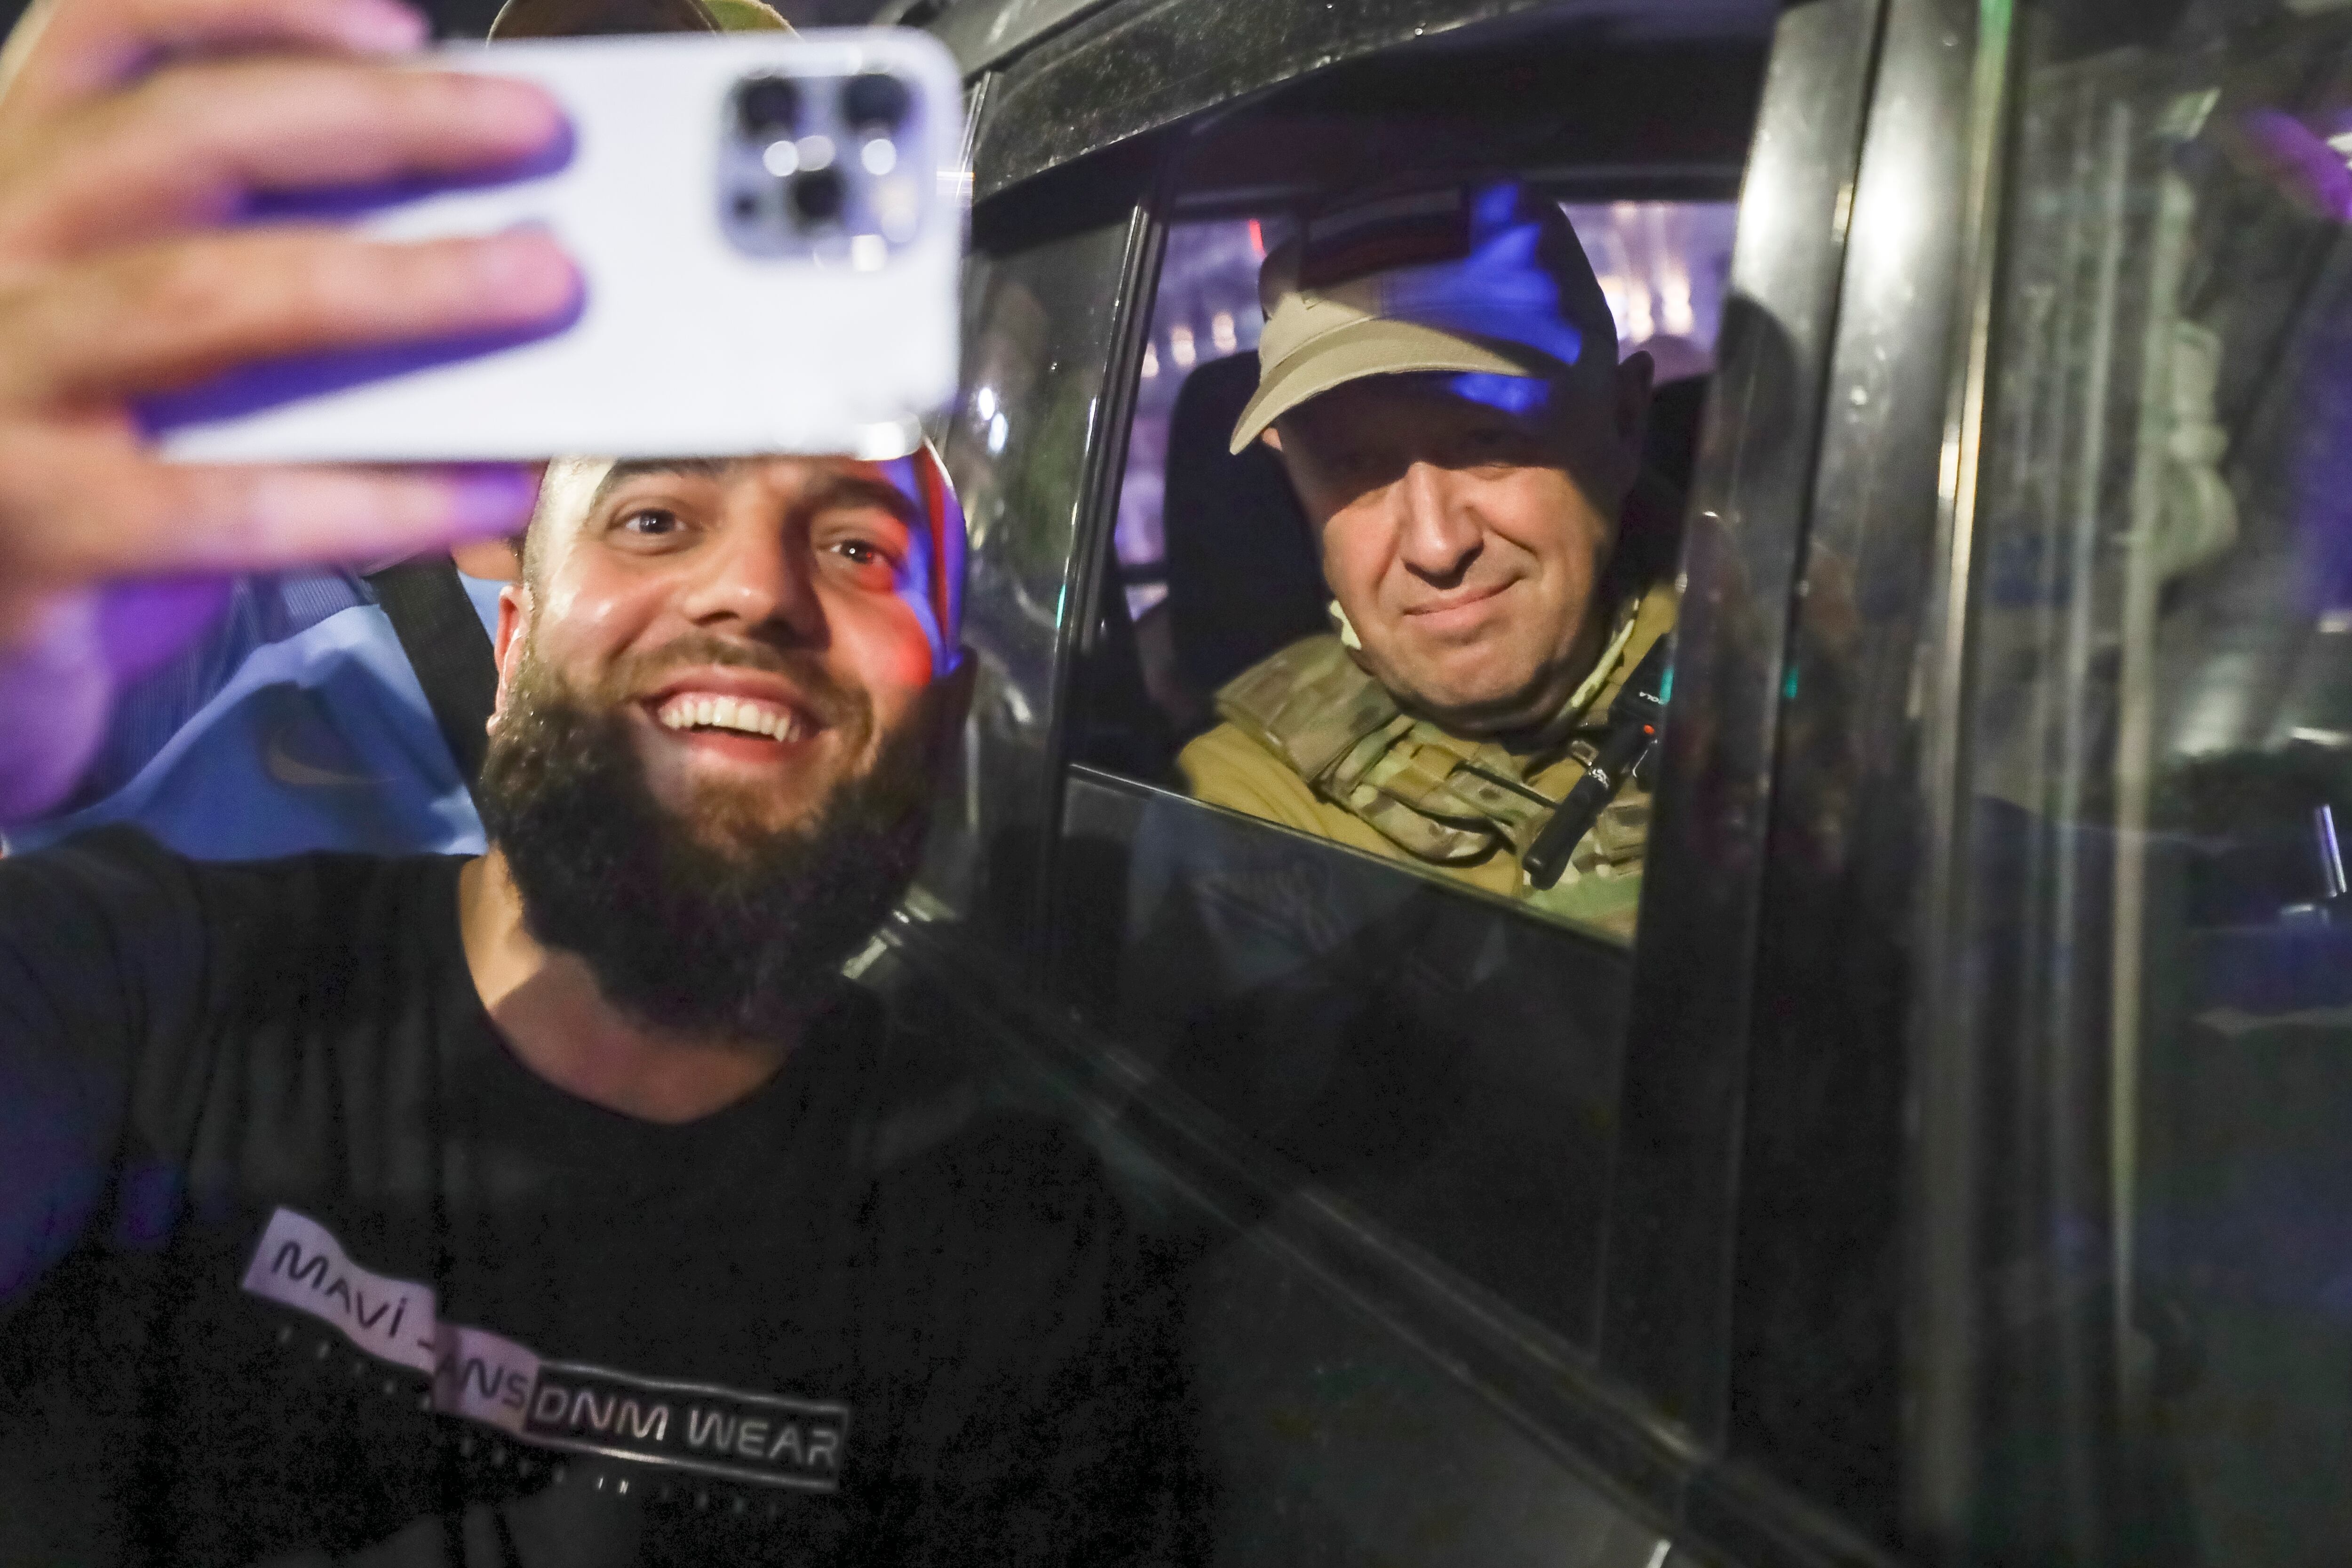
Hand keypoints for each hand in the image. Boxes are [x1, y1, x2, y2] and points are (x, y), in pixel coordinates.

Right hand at [0, 0, 576, 820]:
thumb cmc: (81, 479)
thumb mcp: (148, 356)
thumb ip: (261, 282)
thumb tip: (467, 239)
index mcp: (16, 196)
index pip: (110, 43)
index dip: (253, 13)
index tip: (402, 30)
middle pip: (186, 140)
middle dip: (378, 123)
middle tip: (536, 132)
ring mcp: (5, 395)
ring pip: (212, 299)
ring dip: (399, 284)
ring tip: (540, 282)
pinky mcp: (42, 531)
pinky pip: (236, 503)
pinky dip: (383, 493)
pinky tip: (489, 486)